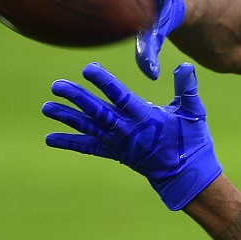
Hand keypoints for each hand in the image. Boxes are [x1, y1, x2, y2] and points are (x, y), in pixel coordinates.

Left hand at [43, 62, 220, 209]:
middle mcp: (127, 130)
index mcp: (145, 117)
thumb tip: (184, 65)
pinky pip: (88, 148)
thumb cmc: (191, 141)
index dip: (104, 82)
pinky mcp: (114, 153)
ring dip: (67, 118)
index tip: (89, 69)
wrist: (185, 175)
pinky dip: (69, 143)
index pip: (120, 96)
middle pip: (97, 111)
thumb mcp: (193, 113)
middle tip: (57, 86)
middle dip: (76, 98)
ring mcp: (118, 143)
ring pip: (88, 128)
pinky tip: (50, 138)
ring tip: (47, 107)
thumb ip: (187, 88)